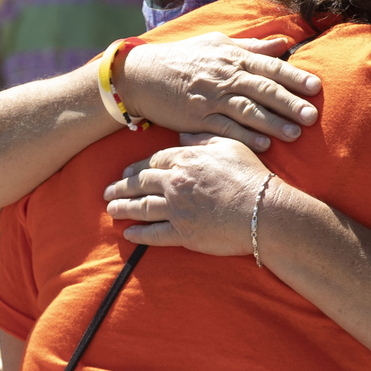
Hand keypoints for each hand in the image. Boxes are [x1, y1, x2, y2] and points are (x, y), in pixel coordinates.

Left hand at [104, 134, 273, 253]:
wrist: (262, 210)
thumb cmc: (251, 176)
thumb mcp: (230, 146)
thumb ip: (203, 139)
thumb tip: (182, 135)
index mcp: (186, 159)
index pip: (153, 161)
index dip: (136, 167)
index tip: (126, 172)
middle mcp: (175, 183)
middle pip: (140, 184)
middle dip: (121, 188)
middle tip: (108, 192)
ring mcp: (177, 209)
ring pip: (142, 208)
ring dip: (123, 208)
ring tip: (110, 210)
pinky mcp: (183, 233)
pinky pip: (154, 234)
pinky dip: (138, 234)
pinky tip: (127, 234)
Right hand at [117, 34, 320, 151]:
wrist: (142, 74)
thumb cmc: (183, 58)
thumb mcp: (216, 43)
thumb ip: (251, 46)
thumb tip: (282, 44)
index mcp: (232, 56)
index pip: (270, 66)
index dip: (294, 77)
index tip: (316, 88)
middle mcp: (224, 76)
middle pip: (263, 89)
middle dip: (290, 103)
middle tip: (313, 116)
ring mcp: (210, 98)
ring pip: (247, 110)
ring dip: (272, 123)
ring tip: (294, 134)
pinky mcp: (196, 118)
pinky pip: (224, 128)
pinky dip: (245, 136)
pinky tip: (263, 145)